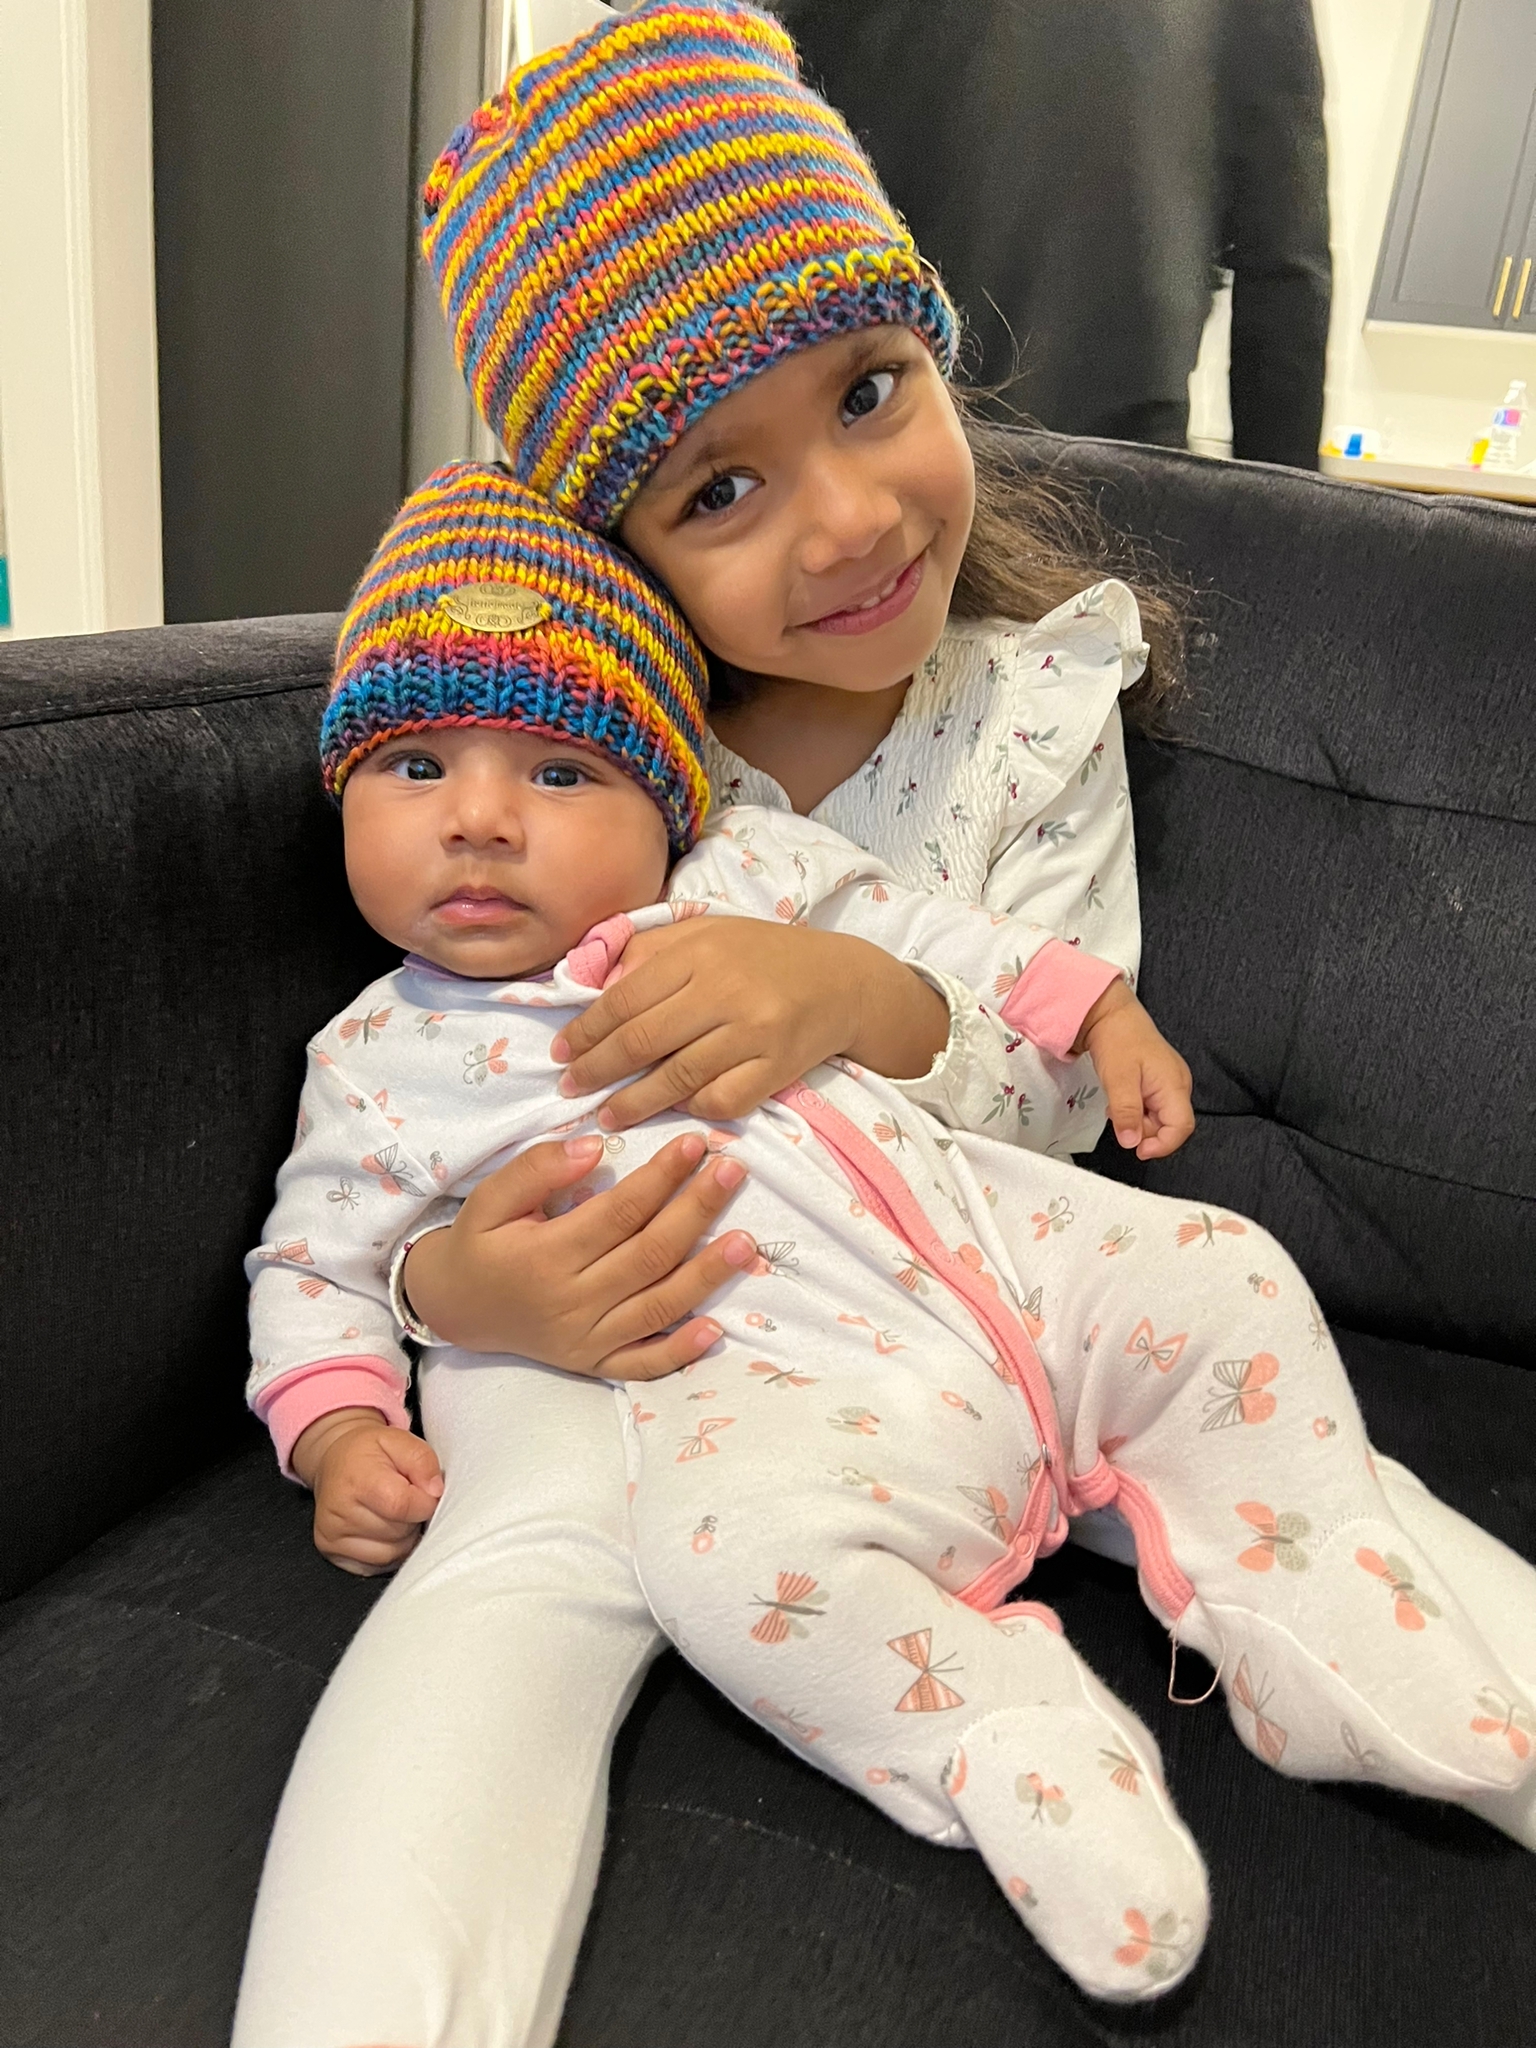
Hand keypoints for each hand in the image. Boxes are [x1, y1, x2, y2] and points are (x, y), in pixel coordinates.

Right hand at [291, 1407, 443, 1576]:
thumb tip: (435, 1492)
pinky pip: (378, 1566)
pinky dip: (389, 1550)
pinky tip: (383, 1529)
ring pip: (392, 1554)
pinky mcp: (332, 1553)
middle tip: (405, 1497)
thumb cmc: (368, 1452)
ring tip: (394, 1512)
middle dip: (413, 1518)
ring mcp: (332, 1536)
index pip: (402, 1506)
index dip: (425, 1502)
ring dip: (403, 1537)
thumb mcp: (399, 1439)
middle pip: (399, 1533)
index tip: (425, 1492)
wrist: (334, 1461)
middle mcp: (339, 1512)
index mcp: (356, 1480)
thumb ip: (422, 1461)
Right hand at [403, 1130, 759, 1378]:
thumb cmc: (479, 1244)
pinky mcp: (595, 1363)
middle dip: (695, 1212)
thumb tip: (595, 1147)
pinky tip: (715, 1329)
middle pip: (648, 1255)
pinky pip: (643, 1363)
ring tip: (745, 1242)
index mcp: (545, 1257)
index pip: (619, 1213)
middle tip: (732, 1173)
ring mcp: (586, 1340)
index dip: (660, 1177)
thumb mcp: (489, 1199)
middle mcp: (571, 1303)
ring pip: (657, 1307)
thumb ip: (536, 1169)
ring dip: (705, 1276)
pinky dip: (680, 1350)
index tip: (694, 1144)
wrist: (455, 1308)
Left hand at [549, 918, 947, 1128]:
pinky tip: (672, 1112)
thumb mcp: (707, 935)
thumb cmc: (763, 957)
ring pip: (678, 1077)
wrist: (845, 981)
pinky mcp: (778, 1068)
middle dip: (597, 1069)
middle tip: (570, 1088)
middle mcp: (726, 990)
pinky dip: (692, 1109)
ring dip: (633, 1103)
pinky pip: (722, 1099)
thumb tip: (592, 985)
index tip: (561, 1051)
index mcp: (701, 951)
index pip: (626, 997)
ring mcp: (755, 1032)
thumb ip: (650, 952)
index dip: (586, 1030)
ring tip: (605, 1116)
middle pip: (644, 1040)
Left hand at [1074, 981, 1195, 1159]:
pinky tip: (1122, 1099)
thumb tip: (1131, 1142)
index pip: (1182, 1127)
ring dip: (1138, 1120)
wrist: (1110, 1014)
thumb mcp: (1118, 1079)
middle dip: (1145, 1130)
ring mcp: (1170, 1082)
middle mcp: (1178, 1084)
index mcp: (1174, 1084)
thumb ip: (1126, 1112)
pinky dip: (1137, 1110)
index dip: (1162, 1145)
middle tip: (1120, 1117)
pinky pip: (1153, 1106)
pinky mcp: (1160, 1080)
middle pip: (1170, 1125)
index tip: (1138, 1149)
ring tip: (1118, 1104)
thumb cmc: (1117, 1039)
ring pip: (1160, 1117)